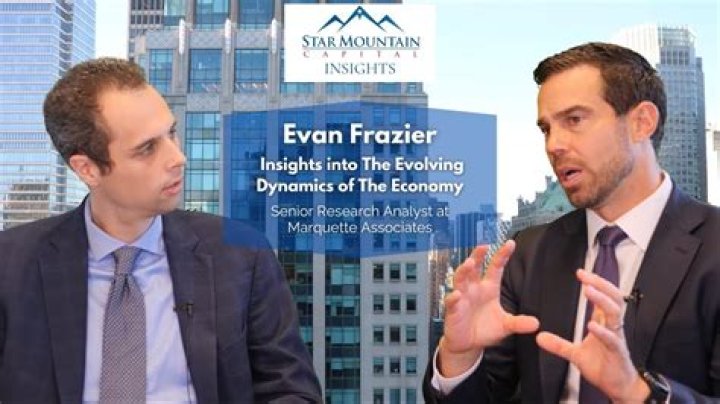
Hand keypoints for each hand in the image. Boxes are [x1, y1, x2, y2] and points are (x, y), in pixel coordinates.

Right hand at [439, 241, 539, 376]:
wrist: (469, 345)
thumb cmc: (485, 330)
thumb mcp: (505, 326)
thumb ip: (519, 323)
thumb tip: (536, 323)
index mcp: (489, 288)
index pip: (495, 267)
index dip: (502, 255)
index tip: (510, 243)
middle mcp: (474, 289)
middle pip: (475, 267)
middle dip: (478, 255)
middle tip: (484, 246)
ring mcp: (462, 297)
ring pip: (460, 279)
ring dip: (464, 270)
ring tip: (470, 263)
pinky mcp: (453, 310)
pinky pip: (451, 301)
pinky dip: (453, 297)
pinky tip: (457, 295)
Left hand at [536, 270, 649, 401]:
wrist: (618, 386)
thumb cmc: (603, 366)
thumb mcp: (575, 354)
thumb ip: (559, 345)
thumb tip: (539, 337)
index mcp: (603, 323)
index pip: (603, 296)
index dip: (594, 283)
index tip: (580, 272)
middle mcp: (612, 327)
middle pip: (612, 298)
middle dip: (600, 284)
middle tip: (585, 275)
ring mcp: (616, 338)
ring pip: (614, 314)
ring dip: (602, 300)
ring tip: (588, 290)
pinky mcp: (618, 353)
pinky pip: (613, 339)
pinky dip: (602, 332)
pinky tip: (592, 325)